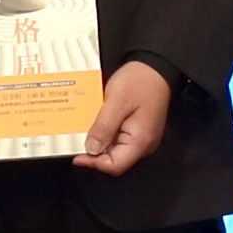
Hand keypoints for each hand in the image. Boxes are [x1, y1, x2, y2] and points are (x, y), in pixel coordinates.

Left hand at [76, 59, 173, 176]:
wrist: (155, 67)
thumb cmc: (142, 80)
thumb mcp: (117, 102)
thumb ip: (103, 127)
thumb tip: (91, 148)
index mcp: (140, 141)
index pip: (114, 165)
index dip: (93, 162)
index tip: (77, 154)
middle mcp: (143, 143)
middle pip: (113, 159)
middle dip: (94, 150)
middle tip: (78, 138)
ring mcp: (141, 137)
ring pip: (114, 148)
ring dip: (99, 139)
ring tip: (87, 126)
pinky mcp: (137, 130)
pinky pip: (118, 137)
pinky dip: (105, 131)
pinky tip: (98, 121)